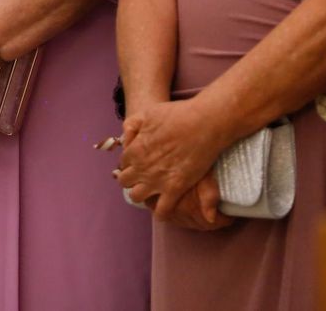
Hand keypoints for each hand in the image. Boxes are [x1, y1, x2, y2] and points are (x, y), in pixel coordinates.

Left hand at [114, 100, 231, 221]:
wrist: (203, 122)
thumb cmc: (176, 115)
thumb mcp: (147, 114)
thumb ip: (132, 126)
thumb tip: (125, 140)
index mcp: (134, 150)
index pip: (122, 164)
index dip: (129, 164)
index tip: (137, 164)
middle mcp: (142, 167)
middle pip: (125, 182)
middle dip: (131, 180)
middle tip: (142, 177)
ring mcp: (157, 180)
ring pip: (136, 197)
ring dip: (140, 195)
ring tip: (150, 190)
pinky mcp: (175, 189)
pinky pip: (162, 210)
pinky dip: (160, 212)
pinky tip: (163, 209)